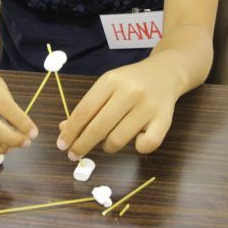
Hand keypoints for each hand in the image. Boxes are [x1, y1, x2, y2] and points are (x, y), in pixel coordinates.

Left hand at [55, 60, 177, 158]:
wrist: (165, 73)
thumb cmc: (130, 83)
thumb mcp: (107, 86)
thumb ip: (88, 107)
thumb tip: (64, 131)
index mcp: (111, 80)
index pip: (84, 110)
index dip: (70, 131)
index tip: (62, 145)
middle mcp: (130, 92)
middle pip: (98, 127)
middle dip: (82, 145)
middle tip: (74, 155)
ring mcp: (148, 106)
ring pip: (118, 139)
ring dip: (107, 147)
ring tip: (107, 142)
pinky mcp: (164, 120)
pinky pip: (146, 145)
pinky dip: (138, 147)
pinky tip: (136, 139)